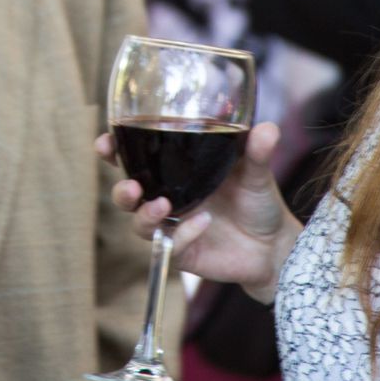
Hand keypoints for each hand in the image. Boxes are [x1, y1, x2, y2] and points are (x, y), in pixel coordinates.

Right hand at [99, 122, 302, 303]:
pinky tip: (203, 223)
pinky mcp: (182, 252)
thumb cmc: (258, 203)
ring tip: (163, 205)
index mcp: (176, 172)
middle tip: (132, 186)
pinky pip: (171, 245)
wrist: (274, 247)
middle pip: (127, 193)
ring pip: (139, 223)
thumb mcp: (257, 174)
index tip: (106, 142)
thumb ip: (258, 152)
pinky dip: (184, 234)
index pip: (136, 158)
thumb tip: (267, 128)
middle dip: (121, 189)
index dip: (114, 150)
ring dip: (144, 215)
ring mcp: (172, 227)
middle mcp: (167, 197)